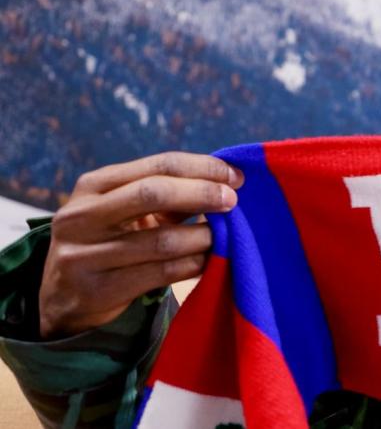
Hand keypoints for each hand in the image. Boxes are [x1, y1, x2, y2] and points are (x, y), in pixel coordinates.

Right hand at [39, 152, 241, 337]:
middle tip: (232, 202)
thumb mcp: (127, 210)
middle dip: (202, 193)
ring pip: (163, 240)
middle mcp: (82, 216)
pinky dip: (192, 265)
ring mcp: (84, 255)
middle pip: (154, 193)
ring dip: (203, 237)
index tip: (236, 177)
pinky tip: (207, 261)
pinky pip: (160, 274)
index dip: (203, 168)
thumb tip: (228, 180)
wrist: (65, 295)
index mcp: (93, 185)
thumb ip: (168, 195)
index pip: (159, 165)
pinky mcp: (97, 290)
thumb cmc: (112, 240)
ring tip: (222, 237)